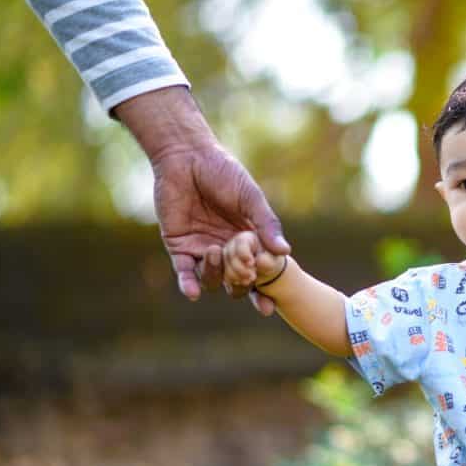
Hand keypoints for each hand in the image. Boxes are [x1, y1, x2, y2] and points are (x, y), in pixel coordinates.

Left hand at [115, 87, 289, 315]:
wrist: (187, 157)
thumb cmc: (224, 172)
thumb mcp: (251, 198)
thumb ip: (267, 225)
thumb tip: (286, 252)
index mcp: (248, 239)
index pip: (258, 271)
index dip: (263, 291)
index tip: (268, 307)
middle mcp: (227, 248)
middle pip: (236, 280)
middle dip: (240, 285)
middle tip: (244, 276)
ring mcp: (202, 249)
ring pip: (212, 279)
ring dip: (216, 275)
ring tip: (216, 253)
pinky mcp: (179, 246)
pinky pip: (185, 273)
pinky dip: (189, 285)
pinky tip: (192, 292)